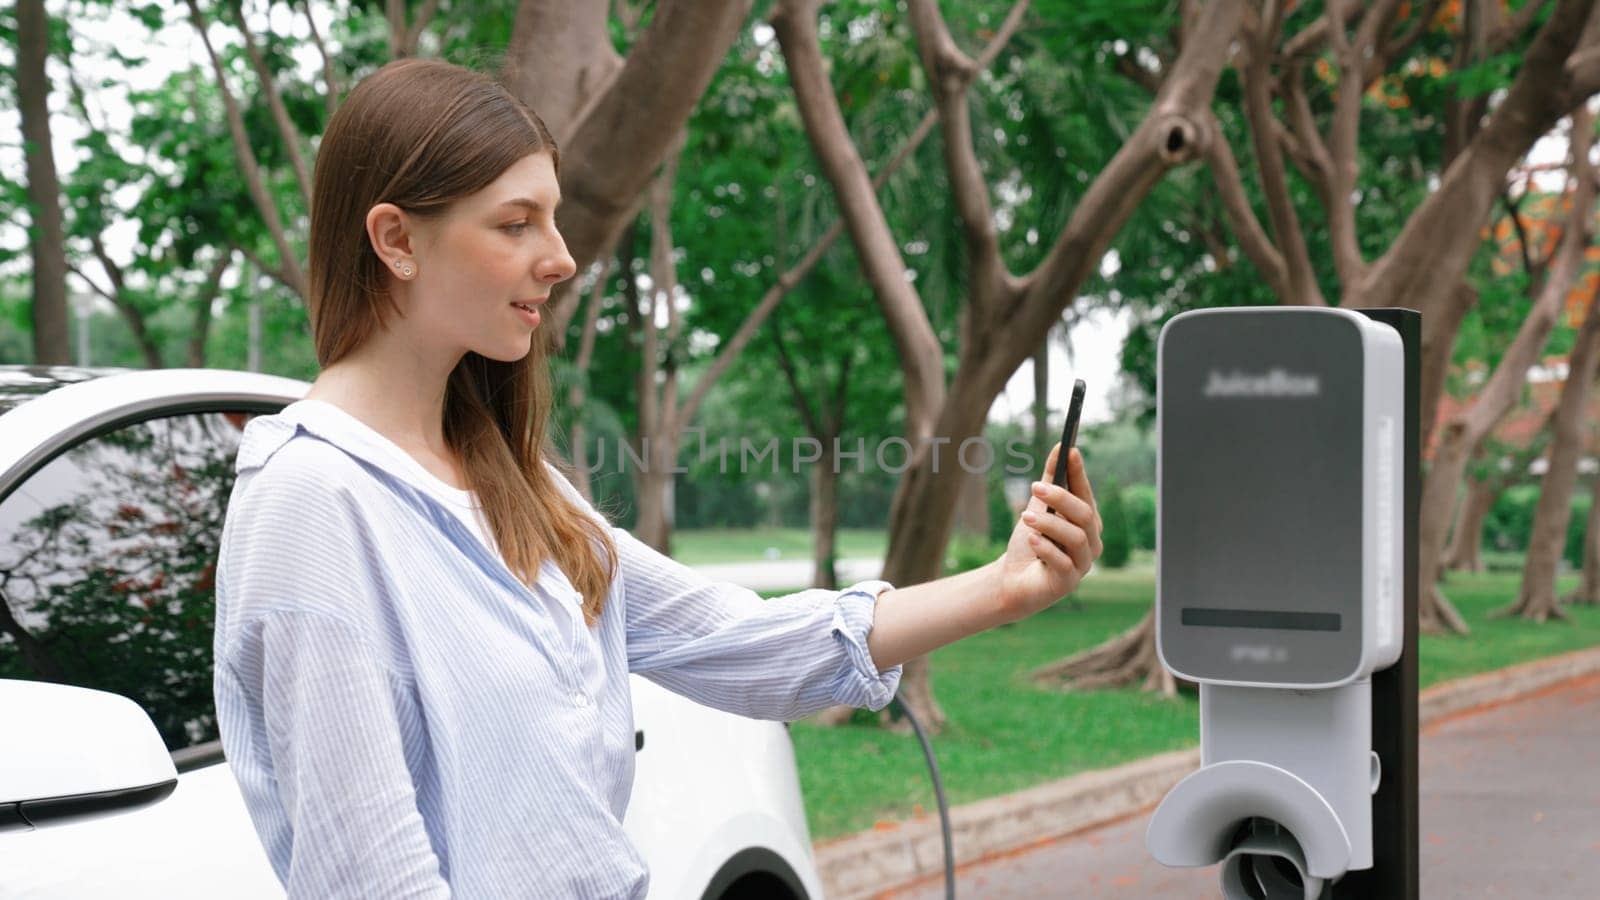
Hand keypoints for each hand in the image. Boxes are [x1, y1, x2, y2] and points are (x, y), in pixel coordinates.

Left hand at [991, 442, 1102, 621]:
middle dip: (1061, 498)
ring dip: (1050, 524)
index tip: (1070, 450)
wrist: (1014, 580)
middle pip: (1085, 514)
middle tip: (1036, 486)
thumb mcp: (1037, 508)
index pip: (1086, 493)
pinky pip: (1063, 563)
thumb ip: (1049, 480)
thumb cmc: (1030, 543)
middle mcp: (1091, 542)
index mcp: (1087, 522)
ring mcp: (1082, 564)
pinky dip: (1047, 549)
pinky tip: (1031, 539)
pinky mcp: (1068, 582)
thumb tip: (1060, 448)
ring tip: (1025, 516)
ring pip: (1076, 537)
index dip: (1080, 473)